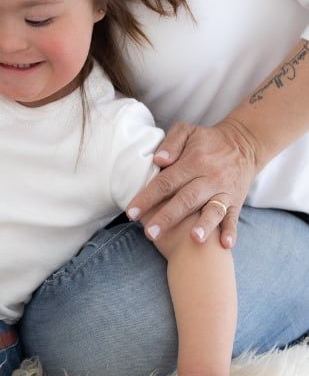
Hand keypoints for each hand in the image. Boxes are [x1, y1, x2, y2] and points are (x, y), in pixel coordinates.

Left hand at [126, 119, 257, 247]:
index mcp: (194, 161)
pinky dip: (230, 231)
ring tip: (194, 239)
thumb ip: (171, 143)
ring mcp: (224, 191)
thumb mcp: (188, 132)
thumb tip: (158, 160)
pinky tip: (225, 244)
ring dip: (204, 225)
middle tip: (150, 233)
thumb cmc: (207, 141)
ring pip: (213, 210)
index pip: (166, 182)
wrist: (244, 145)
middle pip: (186, 199)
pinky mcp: (236, 201)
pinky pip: (234, 218)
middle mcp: (210, 178)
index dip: (148, 197)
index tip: (131, 213)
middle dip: (167, 217)